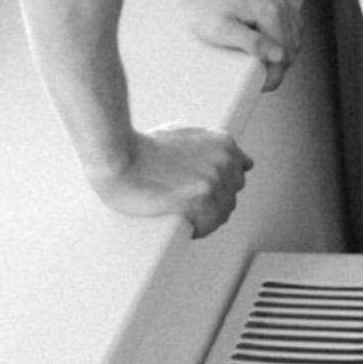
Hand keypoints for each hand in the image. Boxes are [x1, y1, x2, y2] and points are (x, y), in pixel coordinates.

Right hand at [91, 124, 253, 237]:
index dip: (217, 190)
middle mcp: (225, 160)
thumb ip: (212, 145)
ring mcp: (214, 180)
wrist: (117, 157)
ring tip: (178, 213)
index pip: (238, 178)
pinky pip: (208, 225)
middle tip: (183, 205)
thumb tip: (245, 162)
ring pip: (220, 215)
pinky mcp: (200, 199)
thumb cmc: (143, 148)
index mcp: (224, 144)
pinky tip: (180, 221)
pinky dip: (196, 229)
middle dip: (211, 206)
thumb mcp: (185, 135)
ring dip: (203, 220)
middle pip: (230, 199)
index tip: (197, 192)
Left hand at [181, 0, 300, 90]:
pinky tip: (269, 49)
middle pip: (293, 47)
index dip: (275, 74)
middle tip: (260, 78)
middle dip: (279, 66)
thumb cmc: (205, 11)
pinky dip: (284, 42)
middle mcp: (280, 2)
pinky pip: (291, 28)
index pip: (284, 52)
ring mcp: (281, 0)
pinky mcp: (278, 1)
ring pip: (295, 38)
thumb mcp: (222, 31)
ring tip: (263, 64)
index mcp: (269, 10)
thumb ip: (252, 43)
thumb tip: (279, 55)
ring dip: (283, 54)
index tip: (262, 86)